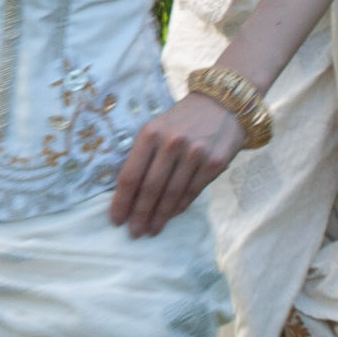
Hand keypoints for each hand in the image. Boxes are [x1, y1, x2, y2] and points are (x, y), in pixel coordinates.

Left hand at [109, 94, 246, 237]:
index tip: (116, 219)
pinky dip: (180, 207)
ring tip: (151, 230)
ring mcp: (195, 153)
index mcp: (150, 133)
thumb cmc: (181, 120)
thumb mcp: (156, 128)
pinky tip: (170, 216)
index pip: (130, 175)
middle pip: (150, 188)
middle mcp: (171, 143)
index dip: (121, 201)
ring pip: (172, 194)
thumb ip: (143, 155)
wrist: (221, 103)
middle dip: (140, 214)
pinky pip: (192, 191)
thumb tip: (128, 194)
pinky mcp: (214, 162)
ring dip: (160, 216)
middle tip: (134, 233)